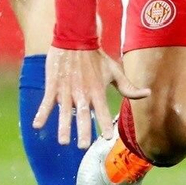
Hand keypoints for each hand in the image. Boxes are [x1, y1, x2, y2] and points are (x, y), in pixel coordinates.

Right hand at [34, 46, 148, 147]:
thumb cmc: (97, 57)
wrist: (76, 38)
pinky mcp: (53, 85)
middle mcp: (82, 93)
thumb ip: (128, 87)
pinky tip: (37, 126)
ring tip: (63, 141)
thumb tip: (148, 93)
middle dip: (83, 131)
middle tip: (83, 146)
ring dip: (63, 127)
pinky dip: (41, 114)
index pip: (103, 111)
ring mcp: (67, 90)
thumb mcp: (114, 71)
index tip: (108, 137)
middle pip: (83, 115)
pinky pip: (46, 102)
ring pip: (65, 112)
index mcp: (97, 90)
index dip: (105, 124)